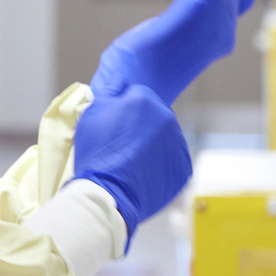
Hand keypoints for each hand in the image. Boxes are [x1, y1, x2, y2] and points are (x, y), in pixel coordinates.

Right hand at [73, 84, 191, 243]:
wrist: (108, 193)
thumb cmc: (96, 151)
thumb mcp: (92, 113)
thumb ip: (110, 91)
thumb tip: (122, 82)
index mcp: (145, 100)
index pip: (135, 96)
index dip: (122, 110)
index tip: (114, 127)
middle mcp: (167, 118)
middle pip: (153, 115)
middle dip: (140, 126)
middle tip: (121, 146)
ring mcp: (178, 144)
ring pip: (164, 137)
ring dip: (152, 144)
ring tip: (131, 162)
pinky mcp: (183, 168)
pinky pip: (172, 160)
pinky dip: (161, 164)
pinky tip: (144, 173)